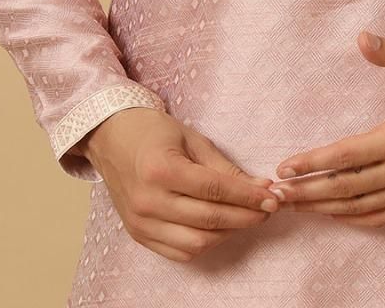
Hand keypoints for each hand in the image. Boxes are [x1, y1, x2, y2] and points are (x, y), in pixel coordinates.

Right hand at [77, 108, 281, 262]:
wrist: (112, 138)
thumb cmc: (154, 132)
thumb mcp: (192, 139)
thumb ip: (224, 167)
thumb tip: (260, 188)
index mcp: (161, 169)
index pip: (215, 190)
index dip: (248, 197)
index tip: (272, 198)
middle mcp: (149, 200)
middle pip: (209, 219)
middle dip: (245, 216)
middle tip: (268, 209)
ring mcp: (141, 223)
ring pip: (196, 243)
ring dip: (228, 233)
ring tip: (245, 217)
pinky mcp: (138, 235)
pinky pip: (179, 252)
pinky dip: (205, 244)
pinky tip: (220, 228)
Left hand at [267, 31, 384, 226]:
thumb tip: (361, 38)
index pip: (345, 156)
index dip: (312, 163)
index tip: (284, 166)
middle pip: (345, 189)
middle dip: (308, 192)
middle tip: (277, 193)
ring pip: (360, 207)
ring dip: (325, 208)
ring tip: (296, 204)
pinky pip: (381, 216)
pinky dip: (354, 218)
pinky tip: (335, 213)